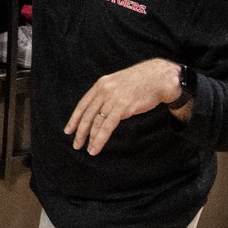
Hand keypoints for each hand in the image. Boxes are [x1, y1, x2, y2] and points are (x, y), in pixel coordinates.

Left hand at [65, 58, 179, 155]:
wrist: (159, 77)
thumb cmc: (141, 82)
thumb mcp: (118, 83)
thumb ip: (108, 95)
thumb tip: (101, 112)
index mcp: (101, 84)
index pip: (82, 104)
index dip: (74, 119)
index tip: (68, 130)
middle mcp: (104, 91)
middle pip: (86, 115)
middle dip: (80, 132)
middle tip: (75, 144)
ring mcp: (112, 98)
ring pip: (96, 122)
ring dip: (90, 138)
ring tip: (87, 150)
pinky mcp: (122, 107)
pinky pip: (107, 126)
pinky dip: (100, 139)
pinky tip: (96, 147)